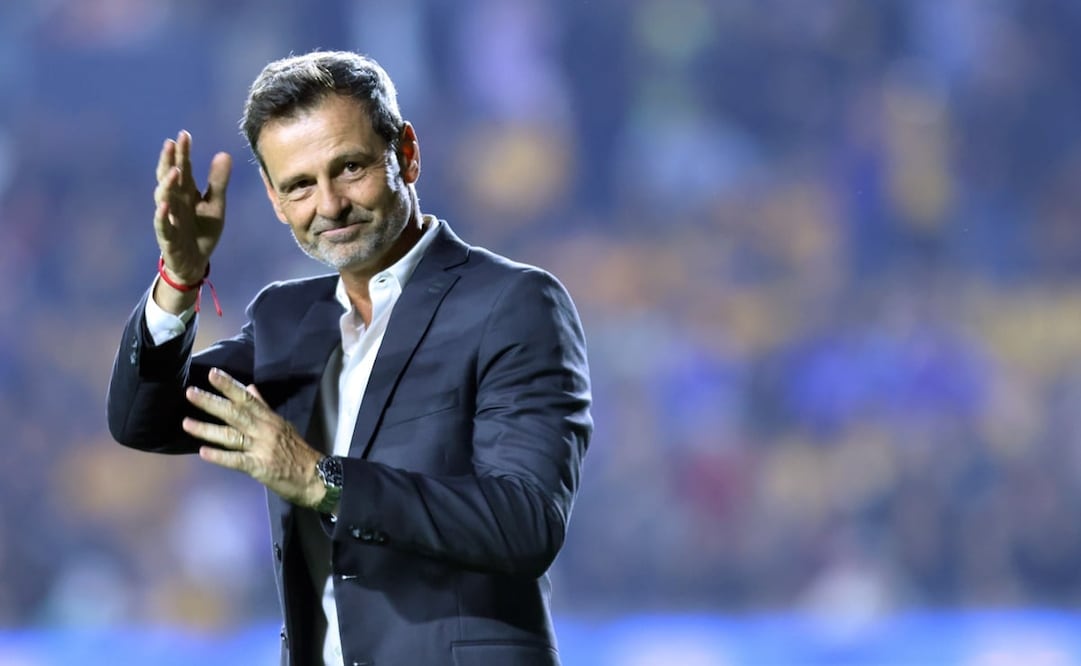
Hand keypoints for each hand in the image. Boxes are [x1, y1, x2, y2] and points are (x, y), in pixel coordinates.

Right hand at [153, 130, 231, 287]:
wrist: (196, 262)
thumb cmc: (202, 231)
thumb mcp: (215, 205)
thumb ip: (218, 182)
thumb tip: (224, 153)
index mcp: (185, 192)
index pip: (183, 167)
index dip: (182, 152)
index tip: (184, 134)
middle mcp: (174, 201)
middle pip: (169, 177)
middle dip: (169, 161)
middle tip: (171, 143)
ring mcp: (169, 218)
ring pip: (163, 198)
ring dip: (167, 184)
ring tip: (173, 170)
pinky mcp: (168, 237)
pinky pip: (162, 225)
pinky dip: (161, 216)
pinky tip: (163, 205)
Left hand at [183, 368, 326, 508]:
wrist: (315, 476)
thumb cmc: (297, 451)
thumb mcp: (283, 424)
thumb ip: (264, 406)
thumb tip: (250, 388)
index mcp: (269, 419)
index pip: (246, 398)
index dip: (229, 386)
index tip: (212, 374)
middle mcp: (264, 430)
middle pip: (235, 413)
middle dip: (212, 402)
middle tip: (190, 392)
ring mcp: (261, 448)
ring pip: (231, 436)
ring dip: (207, 429)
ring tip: (186, 423)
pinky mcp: (259, 467)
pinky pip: (237, 460)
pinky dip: (220, 456)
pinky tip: (203, 452)